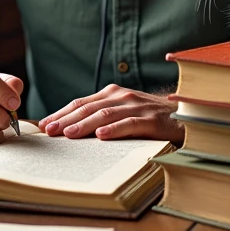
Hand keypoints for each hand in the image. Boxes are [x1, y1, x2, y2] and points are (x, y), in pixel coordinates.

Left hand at [38, 84, 182, 142]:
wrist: (186, 114)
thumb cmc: (150, 117)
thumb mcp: (123, 113)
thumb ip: (102, 117)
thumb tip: (69, 131)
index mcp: (112, 94)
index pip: (81, 103)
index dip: (61, 113)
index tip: (43, 125)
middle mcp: (122, 96)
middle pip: (89, 107)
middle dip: (66, 119)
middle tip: (48, 130)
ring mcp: (137, 106)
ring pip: (105, 115)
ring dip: (84, 124)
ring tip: (68, 134)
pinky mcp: (152, 119)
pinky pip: (130, 124)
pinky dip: (114, 129)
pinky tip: (101, 136)